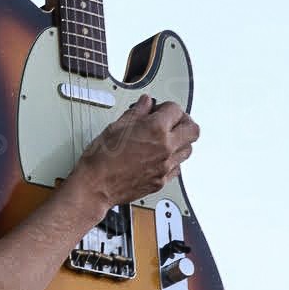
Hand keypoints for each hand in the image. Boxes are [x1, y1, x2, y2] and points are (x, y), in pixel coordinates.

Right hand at [76, 95, 199, 209]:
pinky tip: (160, 156)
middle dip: (184, 122)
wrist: (96, 186)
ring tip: (166, 139)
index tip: (158, 109)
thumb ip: (136, 112)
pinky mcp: (162, 181)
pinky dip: (172, 159)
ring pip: (188, 150)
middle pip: (193, 130)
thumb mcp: (116, 127)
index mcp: (155, 129)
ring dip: (181, 141)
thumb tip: (145, 103)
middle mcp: (165, 147)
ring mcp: (165, 166)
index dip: (166, 107)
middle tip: (172, 121)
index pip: (176, 109)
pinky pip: (177, 167)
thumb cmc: (101, 159)